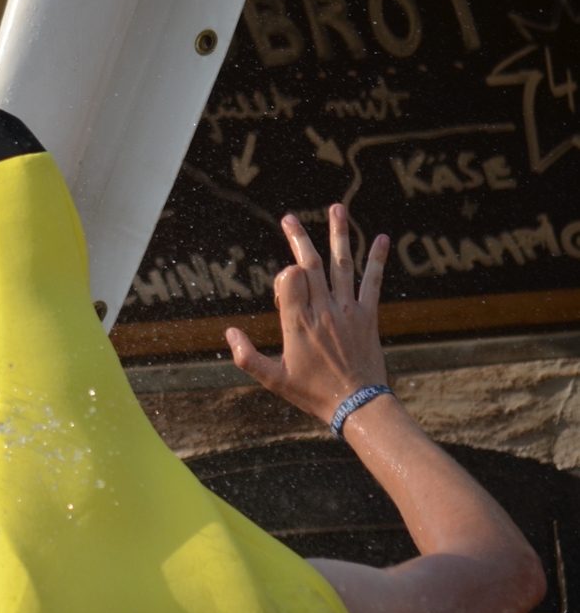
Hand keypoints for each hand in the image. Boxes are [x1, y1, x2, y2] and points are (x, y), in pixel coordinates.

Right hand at [225, 204, 389, 422]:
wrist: (358, 404)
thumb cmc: (312, 393)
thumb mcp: (273, 380)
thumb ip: (247, 356)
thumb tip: (229, 333)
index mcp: (298, 323)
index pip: (290, 279)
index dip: (283, 276)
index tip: (283, 288)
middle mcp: (323, 311)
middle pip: (310, 264)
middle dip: (299, 237)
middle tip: (289, 217)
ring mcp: (347, 310)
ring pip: (341, 265)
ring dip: (339, 235)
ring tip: (337, 208)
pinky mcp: (367, 316)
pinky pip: (372, 282)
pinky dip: (377, 260)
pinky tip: (382, 239)